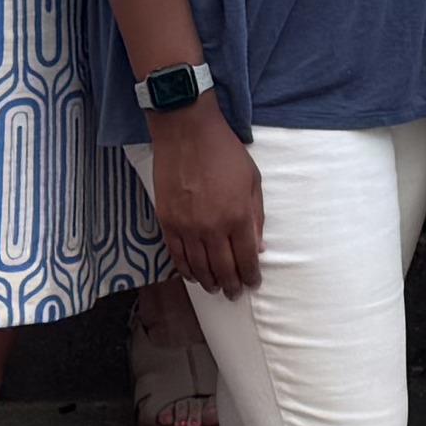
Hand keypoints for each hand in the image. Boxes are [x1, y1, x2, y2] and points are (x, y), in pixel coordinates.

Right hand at [147, 101, 265, 294]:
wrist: (186, 131)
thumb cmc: (224, 152)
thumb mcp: (253, 181)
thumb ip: (256, 216)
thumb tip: (258, 247)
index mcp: (238, 216)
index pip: (246, 259)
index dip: (251, 276)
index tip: (253, 283)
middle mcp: (212, 227)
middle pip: (223, 269)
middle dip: (232, 286)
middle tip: (235, 294)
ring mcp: (187, 227)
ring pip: (199, 268)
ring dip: (209, 282)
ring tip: (215, 288)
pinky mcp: (167, 222)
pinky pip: (177, 255)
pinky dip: (186, 270)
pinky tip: (193, 276)